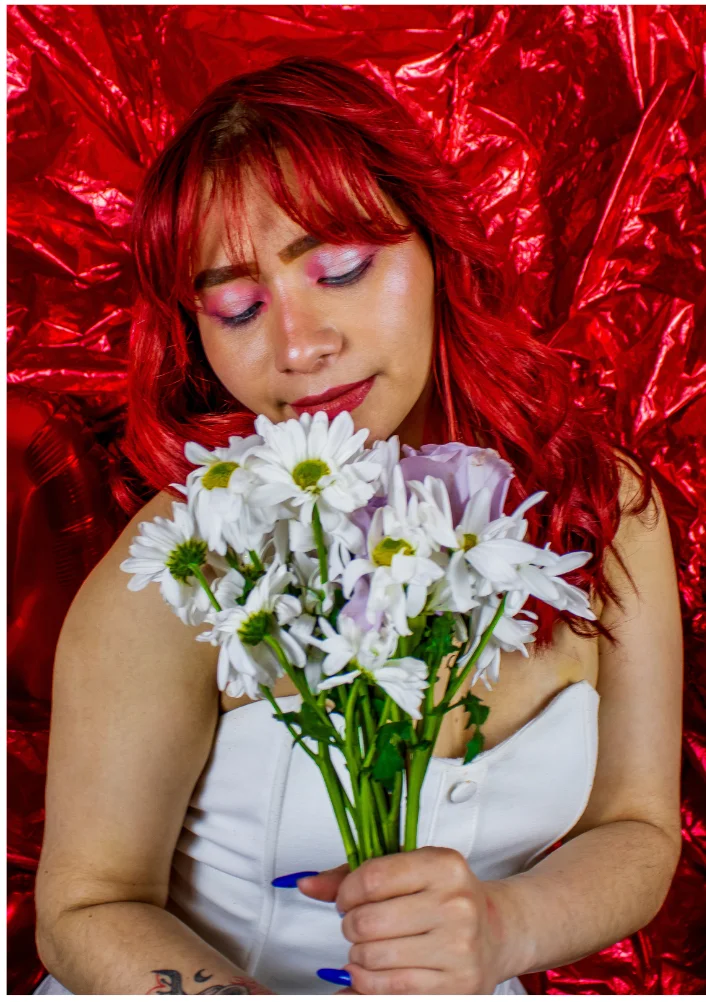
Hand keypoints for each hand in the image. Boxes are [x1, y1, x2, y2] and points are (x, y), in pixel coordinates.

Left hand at [298, 846, 515, 994]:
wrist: (496, 931)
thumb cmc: (445, 896)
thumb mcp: (410, 869)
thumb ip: (355, 874)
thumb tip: (307, 884)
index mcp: (444, 866)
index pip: (371, 878)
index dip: (346, 893)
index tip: (347, 899)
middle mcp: (456, 906)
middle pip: (367, 922)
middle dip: (351, 926)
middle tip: (360, 925)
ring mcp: (458, 949)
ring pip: (372, 959)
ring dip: (357, 957)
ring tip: (370, 947)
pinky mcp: (455, 988)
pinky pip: (387, 991)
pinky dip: (367, 984)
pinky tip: (375, 971)